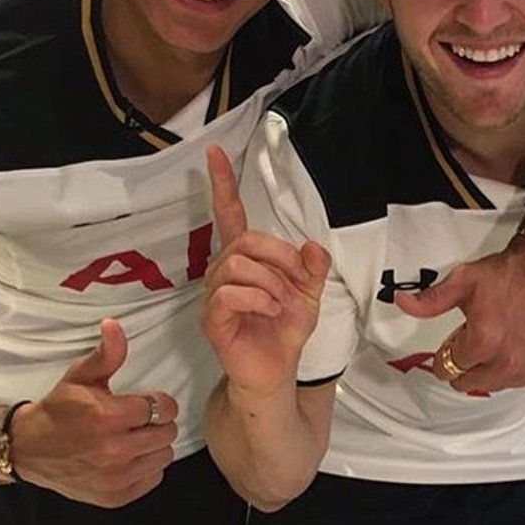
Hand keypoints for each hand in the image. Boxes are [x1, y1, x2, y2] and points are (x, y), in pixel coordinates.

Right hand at [11, 318, 178, 507]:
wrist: (29, 449)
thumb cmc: (59, 409)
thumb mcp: (80, 376)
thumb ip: (106, 354)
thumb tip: (114, 325)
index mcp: (109, 417)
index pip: (163, 408)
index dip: (158, 402)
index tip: (146, 403)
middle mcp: (115, 450)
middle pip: (167, 433)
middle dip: (157, 423)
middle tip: (138, 421)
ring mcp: (116, 477)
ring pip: (164, 457)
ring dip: (154, 446)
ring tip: (134, 439)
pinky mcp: (116, 496)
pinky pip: (153, 479)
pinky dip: (146, 468)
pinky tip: (128, 458)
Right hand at [202, 146, 328, 397]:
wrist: (277, 372)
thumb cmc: (286, 331)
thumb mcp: (311, 295)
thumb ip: (313, 268)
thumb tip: (313, 245)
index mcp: (245, 260)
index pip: (230, 215)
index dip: (222, 185)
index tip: (214, 152)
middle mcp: (223, 272)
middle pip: (245, 240)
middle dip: (279, 256)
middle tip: (297, 281)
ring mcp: (213, 295)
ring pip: (237, 265)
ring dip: (270, 282)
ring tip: (282, 303)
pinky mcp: (212, 319)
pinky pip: (230, 293)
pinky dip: (258, 299)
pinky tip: (271, 311)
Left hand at [395, 236, 524, 392]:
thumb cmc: (511, 274)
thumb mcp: (463, 282)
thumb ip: (431, 301)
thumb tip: (404, 301)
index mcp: (483, 342)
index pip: (448, 368)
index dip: (446, 353)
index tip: (452, 343)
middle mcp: (507, 361)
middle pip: (467, 382)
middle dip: (465, 363)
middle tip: (474, 338)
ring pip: (491, 384)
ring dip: (487, 368)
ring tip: (495, 339)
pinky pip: (516, 382)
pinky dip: (511, 370)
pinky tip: (512, 347)